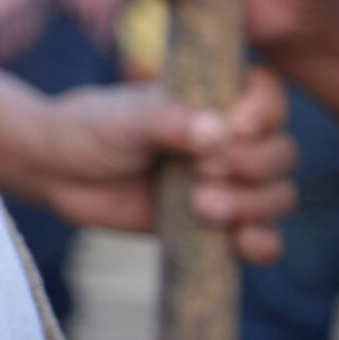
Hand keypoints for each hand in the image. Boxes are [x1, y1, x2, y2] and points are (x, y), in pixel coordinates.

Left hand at [32, 69, 295, 264]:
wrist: (56, 171)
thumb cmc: (90, 128)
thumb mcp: (122, 119)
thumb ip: (165, 121)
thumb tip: (216, 131)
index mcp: (213, 98)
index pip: (268, 95)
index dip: (265, 112)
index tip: (236, 127)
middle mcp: (229, 140)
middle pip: (281, 153)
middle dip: (255, 167)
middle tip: (205, 172)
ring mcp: (227, 183)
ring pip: (277, 196)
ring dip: (254, 206)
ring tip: (203, 207)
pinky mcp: (218, 224)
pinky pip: (263, 238)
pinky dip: (263, 244)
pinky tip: (241, 244)